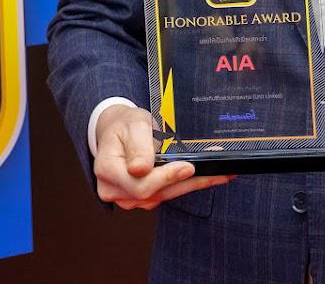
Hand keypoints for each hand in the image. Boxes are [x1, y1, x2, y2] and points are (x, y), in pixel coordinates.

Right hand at [93, 104, 232, 209]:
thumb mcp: (133, 125)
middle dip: (186, 183)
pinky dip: (184, 186)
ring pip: (163, 196)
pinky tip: (204, 178)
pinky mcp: (140, 199)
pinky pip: (164, 195)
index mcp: (107, 169)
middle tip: (215, 173)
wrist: (116, 132)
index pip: (139, 184)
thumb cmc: (124, 126)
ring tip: (217, 175)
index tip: (187, 167)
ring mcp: (126, 197)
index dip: (165, 178)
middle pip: (153, 194)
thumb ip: (138, 146)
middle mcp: (114, 189)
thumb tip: (140, 169)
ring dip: (190, 186)